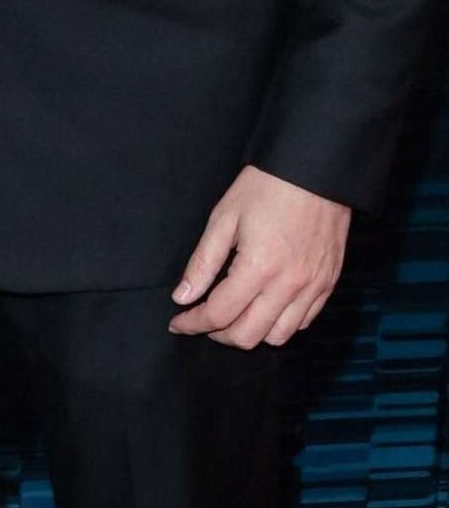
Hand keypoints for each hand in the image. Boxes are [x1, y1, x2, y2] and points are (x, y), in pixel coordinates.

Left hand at [169, 164, 349, 348]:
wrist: (315, 170)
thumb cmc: (266, 188)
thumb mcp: (224, 217)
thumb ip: (203, 262)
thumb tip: (182, 296)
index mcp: (258, 268)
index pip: (219, 314)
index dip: (193, 322)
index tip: (177, 322)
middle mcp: (288, 286)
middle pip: (248, 336)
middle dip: (218, 334)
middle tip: (202, 320)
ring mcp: (312, 288)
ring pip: (278, 337)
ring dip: (250, 333)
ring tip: (233, 316)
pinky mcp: (328, 284)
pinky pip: (304, 323)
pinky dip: (280, 325)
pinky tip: (264, 309)